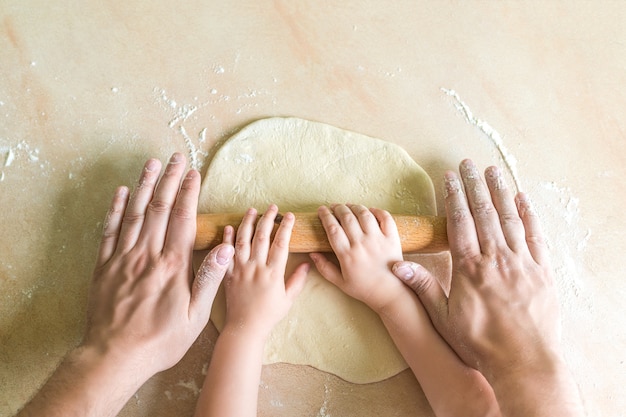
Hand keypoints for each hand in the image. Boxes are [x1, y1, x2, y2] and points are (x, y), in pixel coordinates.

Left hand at [85, 152, 233, 377]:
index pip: (182, 219)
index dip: (188, 192)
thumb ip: (209, 279)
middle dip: (168, 180)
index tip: (193, 173)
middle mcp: (147, 255)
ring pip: (134, 213)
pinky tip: (120, 193)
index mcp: (172, 265)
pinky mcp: (105, 267)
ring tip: (151, 164)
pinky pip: (109, 231)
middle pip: (159, 208)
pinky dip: (115, 209)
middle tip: (175, 157)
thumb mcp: (195, 317)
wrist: (114, 355)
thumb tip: (225, 249)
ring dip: (144, 186)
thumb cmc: (159, 339)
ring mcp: (123, 258)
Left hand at [220, 205, 308, 339]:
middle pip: (262, 237)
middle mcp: (256, 268)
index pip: (281, 244)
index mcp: (273, 273)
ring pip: (243, 240)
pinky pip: (226, 253)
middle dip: (268, 219)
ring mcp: (240, 270)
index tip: (289, 216)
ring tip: (252, 210)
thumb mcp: (288, 299)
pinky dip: (226, 239)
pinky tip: (229, 226)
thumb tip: (308, 264)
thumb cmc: (268, 316)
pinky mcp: (227, 274)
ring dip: (247, 223)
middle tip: (272, 207)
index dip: (285, 227)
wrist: (245, 328)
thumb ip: (297, 280)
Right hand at [310, 204, 406, 312]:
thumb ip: (324, 268)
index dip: (325, 216)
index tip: (321, 210)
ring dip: (355, 207)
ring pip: (364, 214)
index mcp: (347, 254)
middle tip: (334, 207)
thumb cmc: (364, 289)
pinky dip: (378, 211)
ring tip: (349, 206)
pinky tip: (370, 210)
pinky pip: (385, 218)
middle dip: (338, 208)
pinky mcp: (392, 238)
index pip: (332, 228)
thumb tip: (312, 254)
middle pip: (347, 217)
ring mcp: (378, 240)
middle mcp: (362, 244)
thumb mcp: (340, 282)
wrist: (390, 293)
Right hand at [392, 160, 584, 416]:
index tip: (449, 176)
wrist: (523, 362)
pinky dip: (529, 215)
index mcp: (470, 267)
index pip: (459, 222)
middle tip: (468, 164)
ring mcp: (521, 262)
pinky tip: (523, 199)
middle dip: (474, 185)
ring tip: (493, 171)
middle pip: (484, 213)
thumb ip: (423, 286)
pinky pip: (535, 236)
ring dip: (501, 192)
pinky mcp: (541, 271)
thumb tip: (397, 264)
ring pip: (510, 218)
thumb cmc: (480, 343)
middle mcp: (496, 258)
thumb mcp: (444, 317)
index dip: (453, 196)